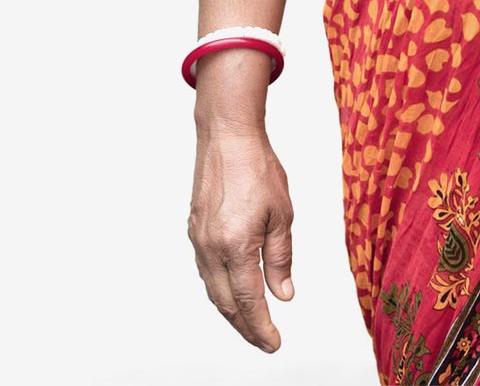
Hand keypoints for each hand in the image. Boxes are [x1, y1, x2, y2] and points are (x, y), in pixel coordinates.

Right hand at [187, 121, 294, 352]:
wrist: (227, 137)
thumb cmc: (258, 168)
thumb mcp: (282, 213)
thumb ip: (280, 257)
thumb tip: (283, 294)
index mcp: (235, 246)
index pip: (248, 301)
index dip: (261, 327)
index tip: (274, 343)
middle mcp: (211, 249)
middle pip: (226, 303)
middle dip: (246, 327)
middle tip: (264, 341)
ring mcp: (199, 240)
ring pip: (212, 290)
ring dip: (231, 310)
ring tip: (252, 322)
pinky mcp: (194, 230)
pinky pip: (206, 271)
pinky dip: (220, 288)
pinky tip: (232, 289)